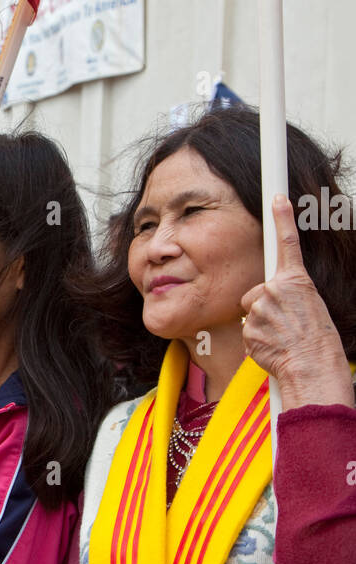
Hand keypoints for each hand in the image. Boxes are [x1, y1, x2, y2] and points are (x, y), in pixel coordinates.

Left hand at [241, 195, 353, 409]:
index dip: (282, 218)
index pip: (288, 242)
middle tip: (283, 322)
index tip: (277, 198)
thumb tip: (271, 296)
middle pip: (256, 290)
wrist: (312, 366)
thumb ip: (289, 294)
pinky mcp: (249, 327)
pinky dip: (256, 338)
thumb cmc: (316, 340)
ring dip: (260, 323)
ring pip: (250, 311)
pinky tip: (272, 345)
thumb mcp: (309, 306)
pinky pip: (246, 330)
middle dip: (263, 305)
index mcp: (297, 281)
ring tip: (280, 335)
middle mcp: (276, 289)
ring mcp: (260, 308)